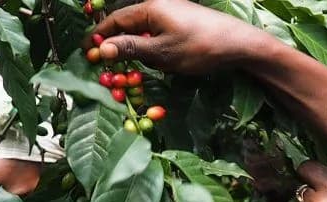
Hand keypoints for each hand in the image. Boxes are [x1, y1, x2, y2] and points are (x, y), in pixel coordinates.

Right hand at [93, 0, 280, 74]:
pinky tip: (151, 63)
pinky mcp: (183, 25)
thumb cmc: (201, 47)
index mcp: (150, 9)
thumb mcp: (162, 52)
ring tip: (124, 69)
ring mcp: (173, 15)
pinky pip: (157, 36)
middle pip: (127, 25)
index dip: (99, 37)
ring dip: (132, 50)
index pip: (115, 20)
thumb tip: (104, 49)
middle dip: (114, 45)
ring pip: (143, 32)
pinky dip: (149, 49)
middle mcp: (159, 8)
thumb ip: (132, 49)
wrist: (240, 44)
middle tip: (103, 65)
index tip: (87, 53)